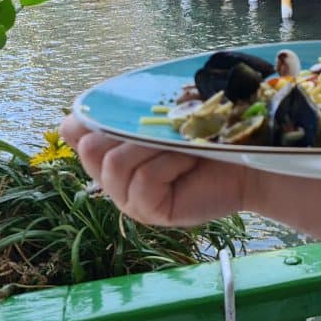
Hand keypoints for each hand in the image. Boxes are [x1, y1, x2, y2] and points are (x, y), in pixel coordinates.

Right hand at [60, 116, 248, 226]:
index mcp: (111, 146)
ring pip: (115, 164)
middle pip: (90, 147)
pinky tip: (190, 162)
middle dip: (129, 130)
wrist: (248, 158)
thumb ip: (127, 110)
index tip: (124, 108)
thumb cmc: (209, 130)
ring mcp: (128, 197)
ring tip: (183, 146)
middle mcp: (112, 175)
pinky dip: (170, 163)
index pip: (72, 129)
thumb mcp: (165, 111)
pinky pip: (143, 179)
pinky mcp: (148, 212)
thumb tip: (81, 114)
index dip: (89, 116)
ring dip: (153, 147)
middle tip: (166, 130)